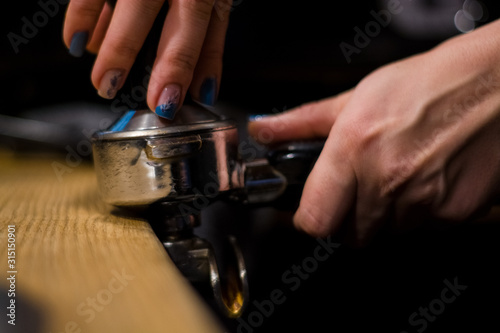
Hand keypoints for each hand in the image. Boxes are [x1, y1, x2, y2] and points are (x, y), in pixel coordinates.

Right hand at [63, 0, 231, 118]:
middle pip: (143, 7)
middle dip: (126, 52)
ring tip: (101, 80)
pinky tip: (79, 43)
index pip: (191, 24)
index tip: (165, 100)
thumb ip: (210, 46)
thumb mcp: (216, 4)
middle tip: (114, 89)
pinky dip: (82, 17)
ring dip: (103, 40)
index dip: (177, 65)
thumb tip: (202, 91)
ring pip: (116, 0)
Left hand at [249, 20, 499, 245]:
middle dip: (349, 217)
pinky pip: (423, 228)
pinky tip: (427, 178)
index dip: (311, 219)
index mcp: (354, 149)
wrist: (495, 84)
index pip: (314, 221)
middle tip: (361, 186)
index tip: (314, 211)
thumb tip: (264, 130)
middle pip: (350, 234)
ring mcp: (424, 201)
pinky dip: (420, 211)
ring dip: (386, 213)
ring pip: (387, 231)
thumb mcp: (357, 97)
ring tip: (400, 173)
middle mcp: (387, 180)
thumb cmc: (429, 83)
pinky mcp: (456, 213)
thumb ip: (303, 122)